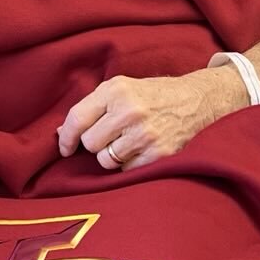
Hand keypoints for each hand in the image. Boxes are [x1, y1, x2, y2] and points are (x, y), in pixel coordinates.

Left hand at [56, 69, 245, 169]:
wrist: (196, 100)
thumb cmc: (152, 95)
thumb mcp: (121, 88)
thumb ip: (92, 107)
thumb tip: (63, 133)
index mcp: (116, 90)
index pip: (77, 119)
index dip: (67, 138)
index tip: (65, 148)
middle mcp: (129, 111)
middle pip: (90, 143)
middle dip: (95, 144)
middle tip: (110, 136)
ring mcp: (145, 134)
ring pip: (106, 160)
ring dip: (112, 156)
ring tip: (127, 142)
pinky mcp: (159, 153)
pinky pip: (126, 170)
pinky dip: (129, 164)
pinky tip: (140, 150)